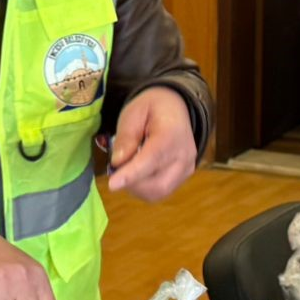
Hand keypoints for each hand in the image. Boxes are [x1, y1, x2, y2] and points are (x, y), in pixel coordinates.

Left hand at [105, 86, 197, 200]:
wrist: (176, 107)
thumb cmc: (152, 108)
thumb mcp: (133, 112)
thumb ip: (126, 136)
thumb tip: (118, 162)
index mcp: (172, 134)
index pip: (152, 159)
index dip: (131, 174)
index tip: (113, 184)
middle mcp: (184, 155)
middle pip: (157, 184)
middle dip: (131, 183)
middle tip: (116, 170)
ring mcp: (186, 168)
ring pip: (158, 192)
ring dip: (136, 187)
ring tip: (127, 169)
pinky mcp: (184, 176)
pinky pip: (161, 191)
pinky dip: (145, 188)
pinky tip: (138, 174)